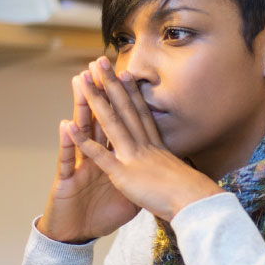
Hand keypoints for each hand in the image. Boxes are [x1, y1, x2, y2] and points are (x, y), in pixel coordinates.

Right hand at [38, 67, 141, 243]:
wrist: (71, 237)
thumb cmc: (97, 216)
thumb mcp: (126, 195)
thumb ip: (134, 175)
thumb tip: (155, 165)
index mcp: (108, 159)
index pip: (115, 124)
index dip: (121, 101)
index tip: (126, 76)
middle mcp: (90, 157)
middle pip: (96, 120)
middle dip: (98, 92)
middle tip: (97, 65)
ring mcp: (76, 167)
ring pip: (79, 133)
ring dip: (79, 107)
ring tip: (79, 82)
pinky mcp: (64, 182)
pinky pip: (66, 161)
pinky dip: (67, 144)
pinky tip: (66, 126)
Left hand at [71, 56, 223, 221]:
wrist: (196, 203)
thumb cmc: (191, 195)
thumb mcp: (180, 174)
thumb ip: (170, 167)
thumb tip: (174, 166)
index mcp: (156, 146)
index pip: (141, 113)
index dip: (132, 92)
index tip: (126, 73)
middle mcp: (144, 144)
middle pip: (125, 108)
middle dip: (111, 83)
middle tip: (100, 61)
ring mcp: (132, 156)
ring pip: (110, 121)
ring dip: (95, 99)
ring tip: (83, 78)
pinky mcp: (123, 173)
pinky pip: (99, 155)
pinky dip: (83, 141)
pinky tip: (69, 126)